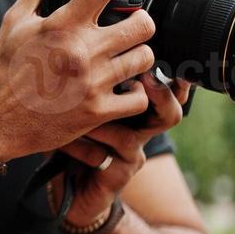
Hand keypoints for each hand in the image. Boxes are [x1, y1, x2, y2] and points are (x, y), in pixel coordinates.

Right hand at [0, 0, 157, 159]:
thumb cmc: (4, 69)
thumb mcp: (16, 19)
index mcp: (62, 25)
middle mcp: (81, 52)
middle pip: (141, 24)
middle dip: (141, 20)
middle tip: (132, 24)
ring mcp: (92, 84)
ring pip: (145, 59)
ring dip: (139, 54)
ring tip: (127, 56)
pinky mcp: (97, 112)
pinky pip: (139, 98)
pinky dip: (137, 92)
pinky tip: (124, 87)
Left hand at [49, 71, 192, 226]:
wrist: (71, 191)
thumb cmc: (72, 140)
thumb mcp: (77, 106)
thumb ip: (87, 80)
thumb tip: (81, 42)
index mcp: (137, 110)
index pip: (166, 90)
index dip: (173, 76)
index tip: (165, 57)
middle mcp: (141, 132)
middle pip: (170, 113)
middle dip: (160, 94)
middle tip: (144, 79)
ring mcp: (132, 156)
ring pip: (129, 136)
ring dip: (98, 123)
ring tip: (73, 113)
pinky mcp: (118, 177)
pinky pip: (103, 157)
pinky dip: (79, 146)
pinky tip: (61, 141)